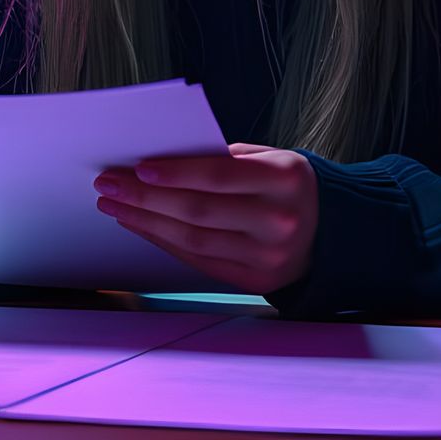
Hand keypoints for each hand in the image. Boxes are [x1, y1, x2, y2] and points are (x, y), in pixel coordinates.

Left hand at [93, 143, 318, 294]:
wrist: (331, 231)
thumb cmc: (289, 185)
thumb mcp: (272, 159)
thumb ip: (226, 159)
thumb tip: (163, 162)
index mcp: (286, 180)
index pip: (220, 176)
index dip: (176, 173)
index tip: (137, 169)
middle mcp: (279, 221)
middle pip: (200, 211)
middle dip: (147, 197)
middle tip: (109, 185)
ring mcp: (267, 256)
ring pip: (193, 239)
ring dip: (147, 222)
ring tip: (116, 205)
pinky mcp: (254, 280)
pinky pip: (199, 260)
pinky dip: (165, 241)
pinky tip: (142, 225)